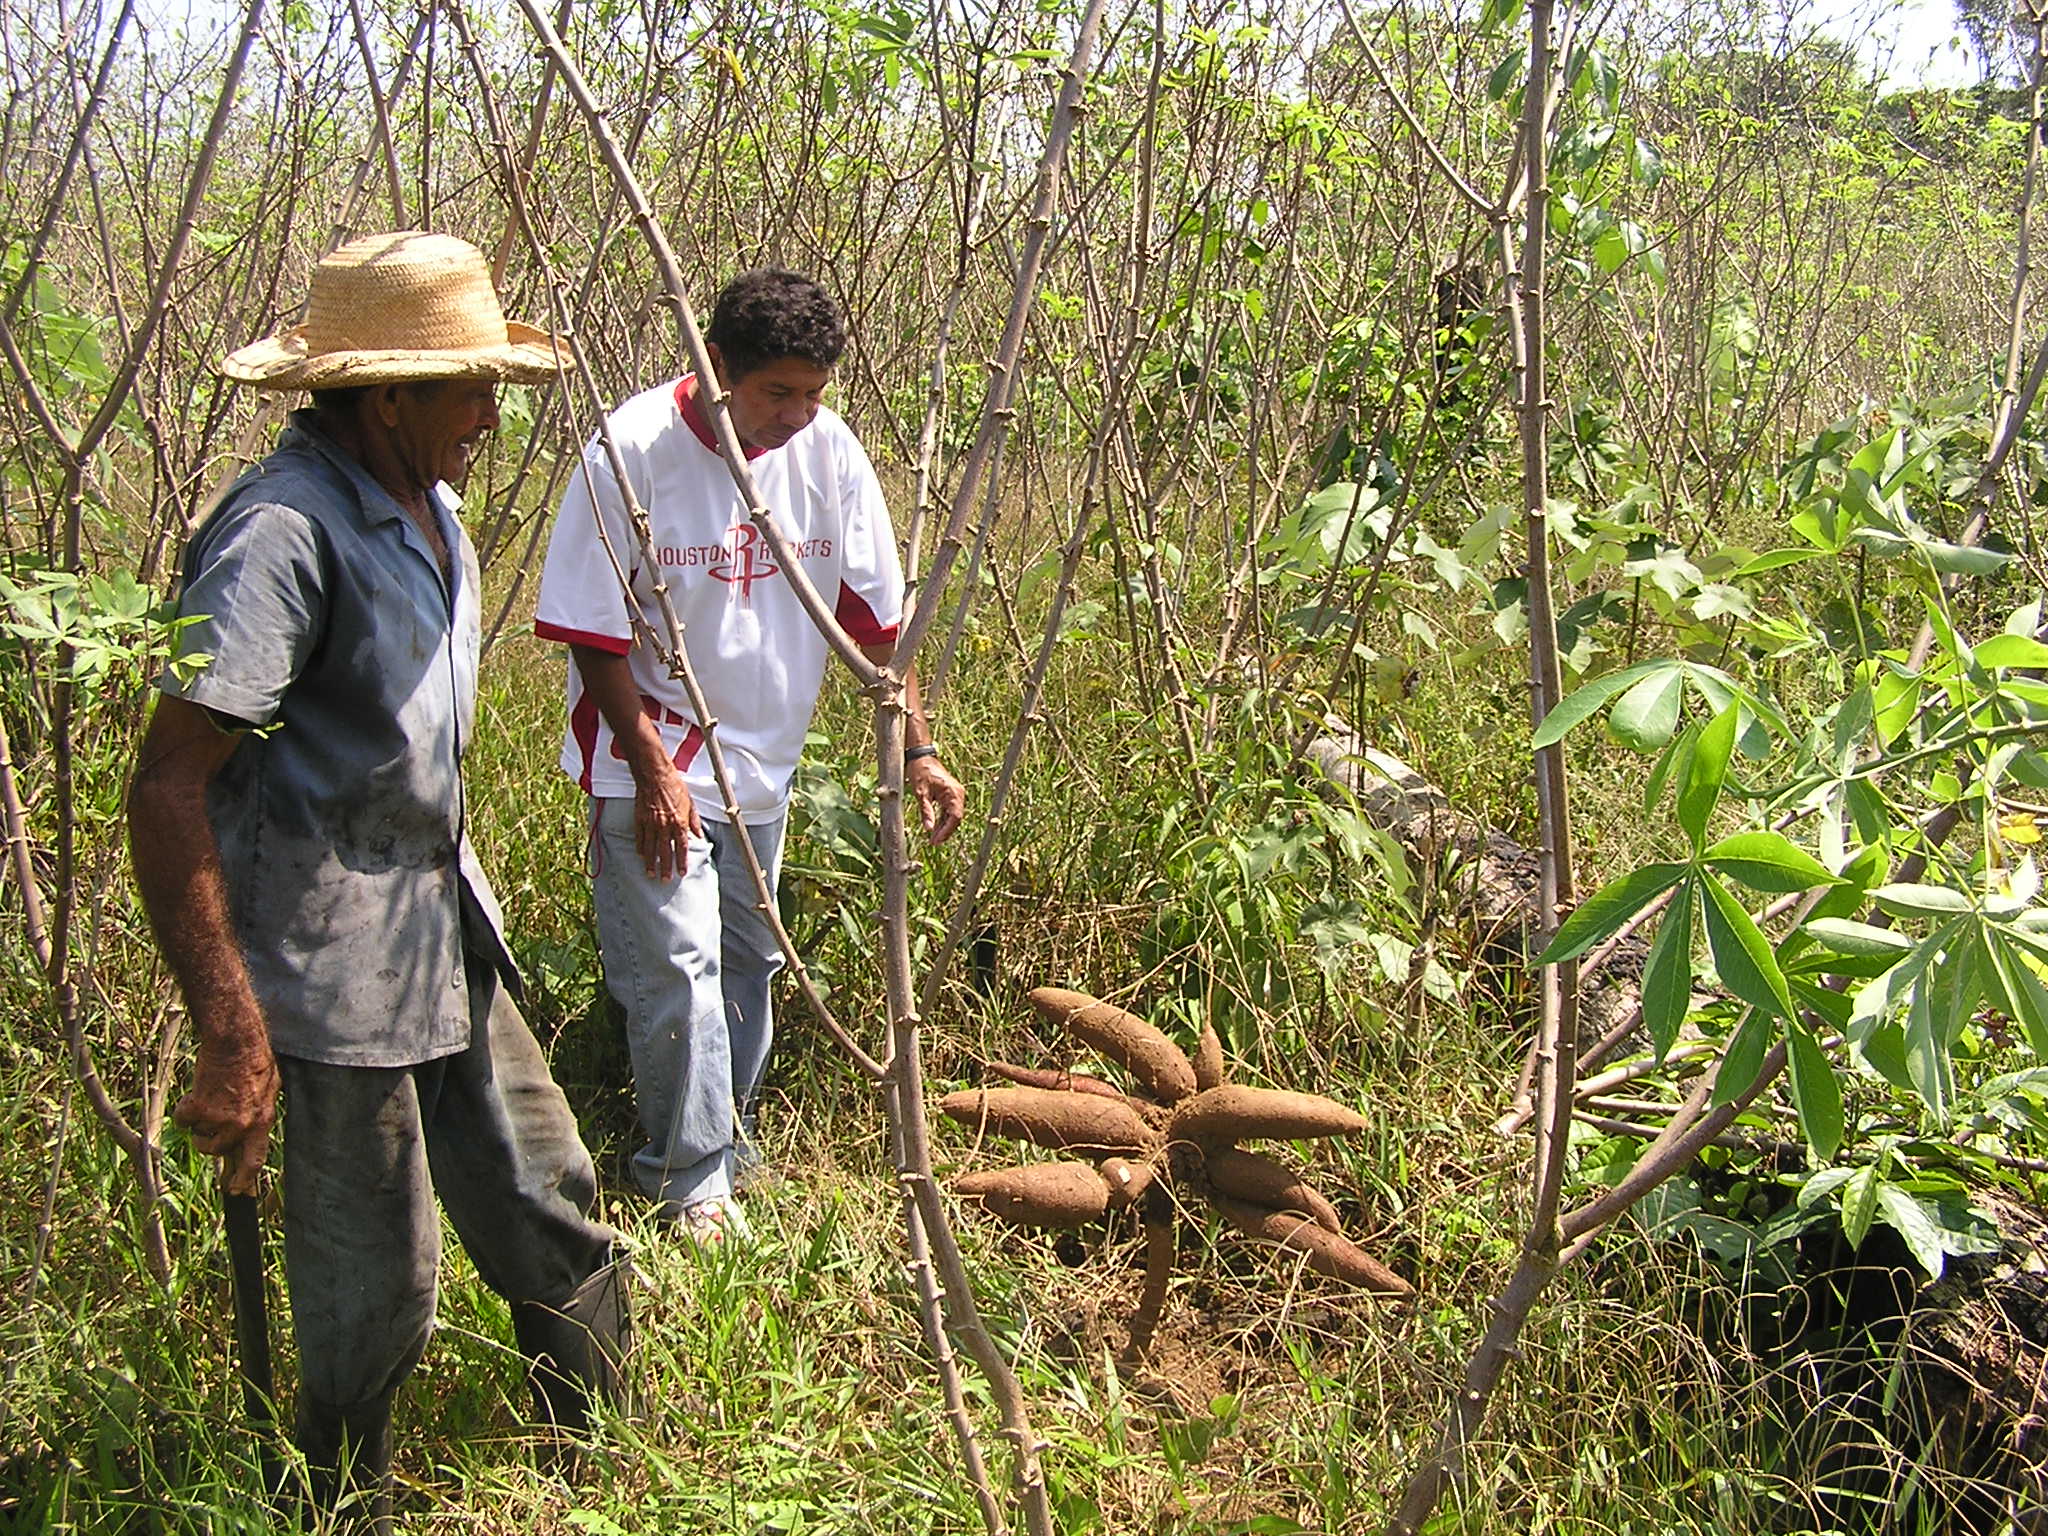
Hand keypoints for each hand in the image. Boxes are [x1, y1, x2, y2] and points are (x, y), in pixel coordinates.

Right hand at [174, 1034, 279, 1195]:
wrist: (235, 1042)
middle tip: (209, 1128)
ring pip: (198, 1135)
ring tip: (210, 1097)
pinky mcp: (197, 1108)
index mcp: (261, 1122)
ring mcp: (218, 1119)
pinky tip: (197, 1092)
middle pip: (217, 1151)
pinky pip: (183, 1120)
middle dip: (210, 1143)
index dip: (245, 1180)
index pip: (254, 1160)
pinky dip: (185, 1109)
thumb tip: (246, 1137)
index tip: (237, 1191)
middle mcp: (240, 1126)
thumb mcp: (267, 1093)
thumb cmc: (255, 1062)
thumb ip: (257, 1117)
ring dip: (199, 1122)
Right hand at [636, 758, 701, 878]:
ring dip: (651, 862)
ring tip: (651, 874)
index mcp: (679, 822)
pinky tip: (641, 856)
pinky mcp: (640, 819)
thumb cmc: (675, 786)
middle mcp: (665, 825)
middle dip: (665, 867)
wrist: (655, 775)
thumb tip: (699, 836)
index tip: (681, 873)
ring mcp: (651, 823)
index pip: (682, 847)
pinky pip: (640, 837)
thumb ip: (694, 821)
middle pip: (665, 851)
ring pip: (651, 848)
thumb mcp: (690, 803)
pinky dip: (641, 848)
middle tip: (665, 880)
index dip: (682, 861)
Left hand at [908, 754, 965, 844]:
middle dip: (945, 831)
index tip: (936, 840)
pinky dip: (943, 819)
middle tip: (933, 842)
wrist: (921, 757)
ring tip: (933, 839)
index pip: (955, 817)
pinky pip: (950, 810)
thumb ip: (926, 812)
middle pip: (956, 818)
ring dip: (944, 827)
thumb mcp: (921, 793)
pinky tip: (935, 828)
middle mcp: (958, 793)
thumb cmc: (920, 771)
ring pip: (953, 815)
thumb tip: (928, 829)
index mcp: (953, 792)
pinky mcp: (950, 794)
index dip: (947, 831)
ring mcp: (955, 794)